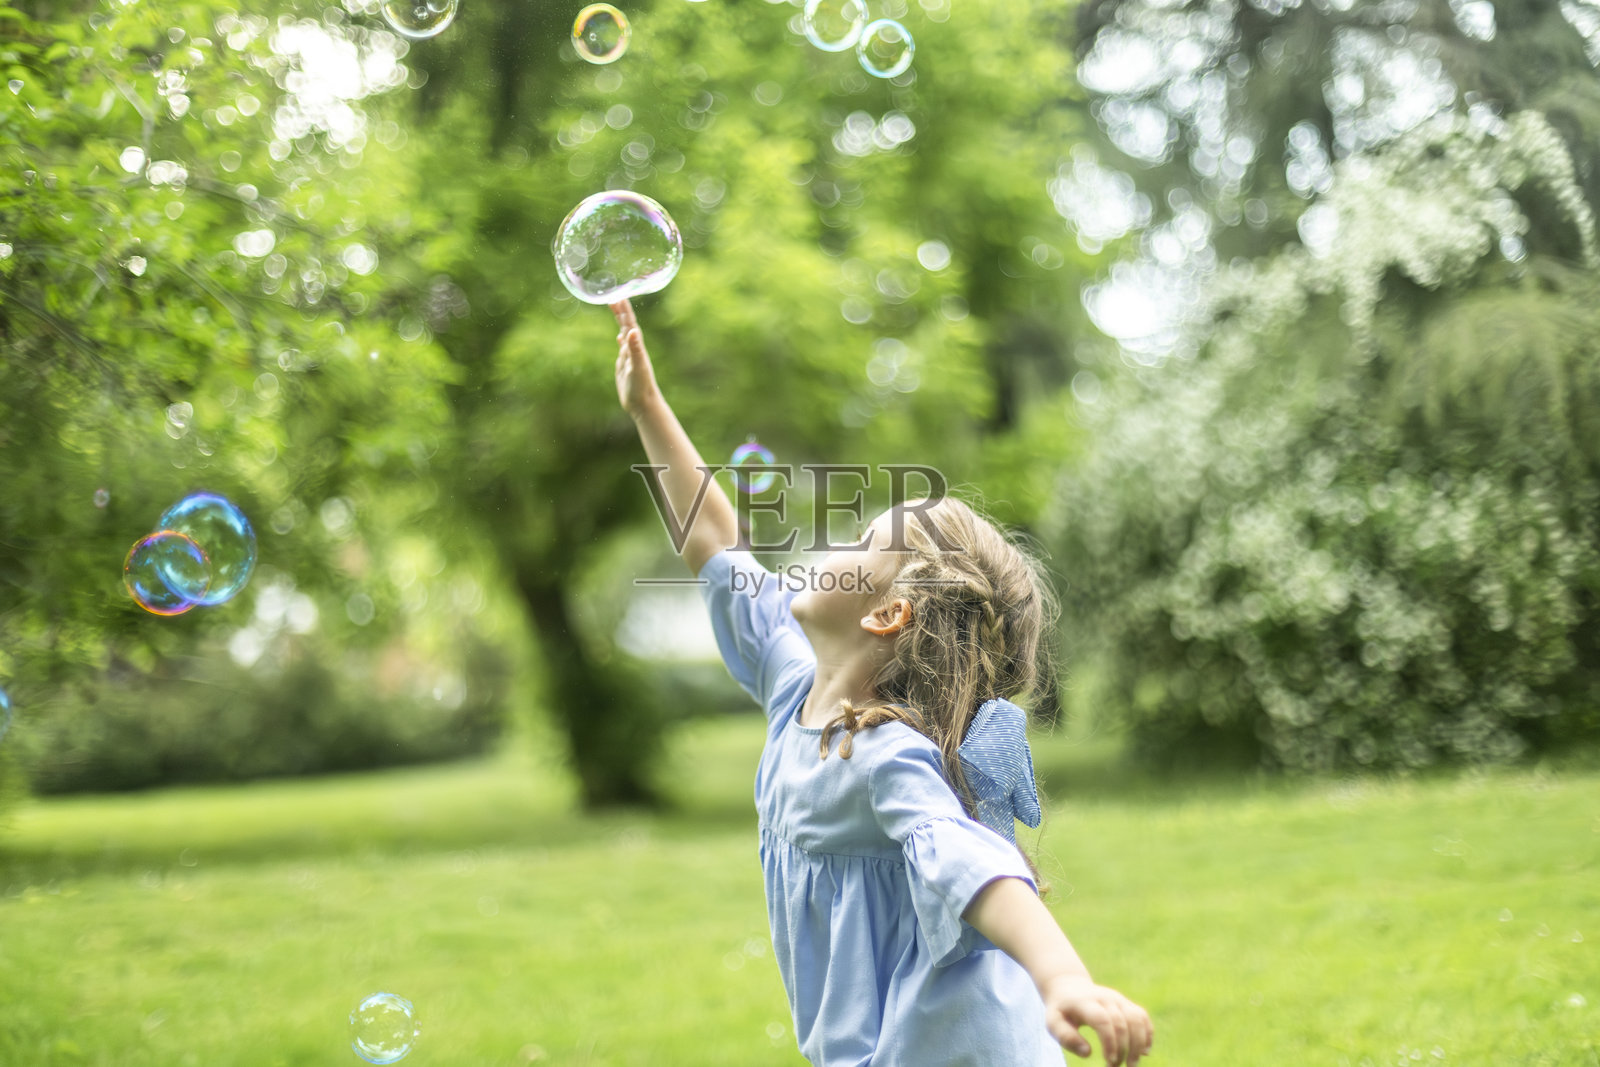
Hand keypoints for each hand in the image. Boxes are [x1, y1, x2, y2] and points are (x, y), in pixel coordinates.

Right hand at [611, 298, 658, 416]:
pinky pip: (623, 347)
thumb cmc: (641, 386)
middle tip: (612, 296)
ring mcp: (629, 356)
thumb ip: (635, 349)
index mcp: (636, 346)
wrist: (643, 403)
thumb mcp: (637, 366)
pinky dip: (621, 339)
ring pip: (624, 333)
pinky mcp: (625, 365)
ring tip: (615, 309)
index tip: (618, 295)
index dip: (624, 310)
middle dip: (620, 311)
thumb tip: (633, 331)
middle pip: (626, 325)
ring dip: (620, 321)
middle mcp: (634, 348)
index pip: (630, 323)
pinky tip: (619, 337)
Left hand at [1040, 975, 1152, 1065]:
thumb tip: (1087, 1052)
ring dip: (1139, 1044)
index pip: (1103, 1020)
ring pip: (1137, 1018)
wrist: (1069, 987)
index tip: (1109, 1061)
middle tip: (1115, 1066)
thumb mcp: (1052, 1022)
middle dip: (1123, 1048)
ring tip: (1132, 1064)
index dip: (1110, 1042)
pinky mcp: (1126, 1003)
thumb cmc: (1061, 1010)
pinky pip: (1142, 1016)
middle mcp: (1105, 997)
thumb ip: (1066, 1037)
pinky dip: (1147, 1034)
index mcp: (1085, 1002)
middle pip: (1122, 1022)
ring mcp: (1118, 999)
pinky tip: (1144, 1052)